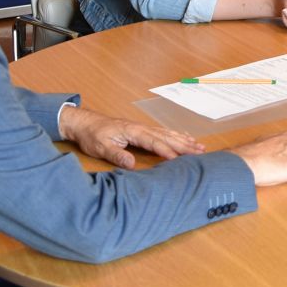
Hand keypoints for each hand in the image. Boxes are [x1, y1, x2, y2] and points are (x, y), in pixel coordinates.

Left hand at [59, 105, 204, 169]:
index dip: (168, 151)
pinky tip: (183, 137)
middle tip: (201, 152)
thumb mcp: (100, 147)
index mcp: (134, 131)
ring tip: (199, 146)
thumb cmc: (92, 135)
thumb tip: (131, 164)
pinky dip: (176, 135)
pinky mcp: (141, 130)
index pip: (155, 142)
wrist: (84, 122)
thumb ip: (117, 155)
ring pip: (167, 134)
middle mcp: (141, 128)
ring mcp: (143, 128)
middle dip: (184, 145)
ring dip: (184, 140)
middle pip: (167, 137)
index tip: (181, 159)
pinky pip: (163, 132)